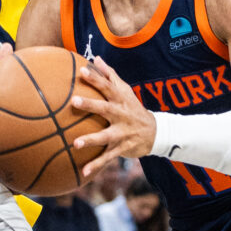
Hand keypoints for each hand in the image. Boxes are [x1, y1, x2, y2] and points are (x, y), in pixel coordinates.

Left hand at [72, 56, 156, 177]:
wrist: (156, 132)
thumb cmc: (133, 108)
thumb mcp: (125, 91)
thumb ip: (110, 75)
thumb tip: (96, 58)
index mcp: (121, 100)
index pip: (108, 86)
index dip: (96, 78)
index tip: (82, 71)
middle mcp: (121, 115)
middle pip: (105, 108)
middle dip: (90, 105)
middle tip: (74, 101)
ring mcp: (122, 133)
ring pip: (106, 136)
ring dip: (91, 140)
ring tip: (75, 143)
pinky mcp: (121, 148)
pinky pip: (108, 158)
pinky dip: (96, 165)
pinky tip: (83, 172)